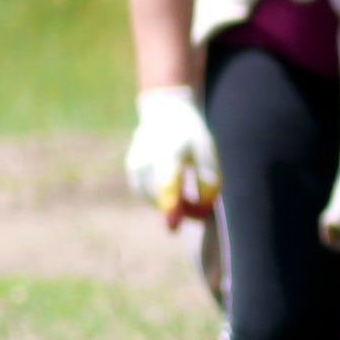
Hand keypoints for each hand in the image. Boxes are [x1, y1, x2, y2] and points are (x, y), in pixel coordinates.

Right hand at [123, 85, 217, 227]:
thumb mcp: (209, 155)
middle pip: (159, 195)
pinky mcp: (131, 169)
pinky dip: (160, 198)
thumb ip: (209, 183)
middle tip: (198, 212)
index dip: (171, 206)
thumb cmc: (193, 136)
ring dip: (169, 205)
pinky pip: (146, 193)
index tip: (173, 227)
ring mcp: (135, 163)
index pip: (168, 182)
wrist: (166, 113)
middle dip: (179, 210)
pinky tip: (173, 192)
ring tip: (187, 199)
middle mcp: (146, 157)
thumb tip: (202, 213)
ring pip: (152, 197)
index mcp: (169, 150)